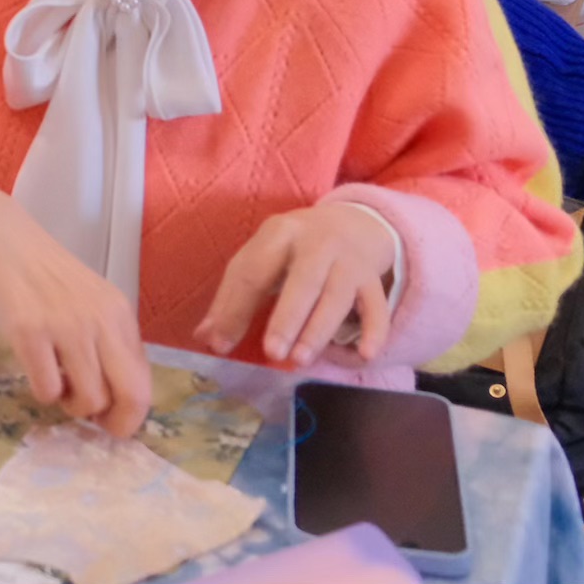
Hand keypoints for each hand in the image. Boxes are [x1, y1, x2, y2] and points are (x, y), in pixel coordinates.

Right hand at [0, 191, 151, 433]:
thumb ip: (108, 342)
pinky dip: (43, 393)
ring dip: (72, 406)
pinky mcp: (30, 334)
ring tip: (58, 387)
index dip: (131, 413)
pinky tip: (37, 372)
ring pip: (89, 400)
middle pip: (130, 395)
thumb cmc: (46, 277)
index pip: (144, 381)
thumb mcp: (92, 303)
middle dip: (114, 423)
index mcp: (121, 316)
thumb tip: (117, 397)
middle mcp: (102, 322)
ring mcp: (67, 328)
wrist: (2, 241)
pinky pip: (47, 390)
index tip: (111, 419)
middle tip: (91, 422)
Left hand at [208, 195, 404, 368]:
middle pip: (304, 280)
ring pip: (338, 296)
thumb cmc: (293, 250)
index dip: (236, 308)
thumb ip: (233, 298)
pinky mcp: (372, 279)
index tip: (222, 344)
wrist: (352, 223)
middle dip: (288, 317)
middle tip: (273, 353)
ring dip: (320, 329)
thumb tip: (206, 339)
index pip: (255, 270)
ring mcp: (349, 260)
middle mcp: (318, 242)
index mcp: (280, 233)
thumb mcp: (260, 258)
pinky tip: (364, 355)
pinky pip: (377, 306)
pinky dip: (374, 330)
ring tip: (301, 359)